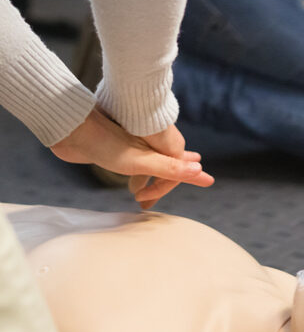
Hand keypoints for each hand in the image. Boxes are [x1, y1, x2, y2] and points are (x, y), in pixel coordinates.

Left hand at [50, 110, 213, 208]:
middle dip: (164, 182)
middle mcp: (153, 140)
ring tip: (144, 191)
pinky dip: (137, 172)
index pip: (174, 171)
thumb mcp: (142, 160)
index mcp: (164, 142)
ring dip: (149, 177)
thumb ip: (171, 168)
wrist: (73, 128)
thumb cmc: (107, 143)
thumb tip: (202, 174)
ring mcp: (136, 142)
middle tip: (154, 200)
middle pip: (166, 165)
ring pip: (151, 162)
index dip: (161, 189)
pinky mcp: (119, 144)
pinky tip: (131, 174)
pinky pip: (136, 161)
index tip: (147, 203)